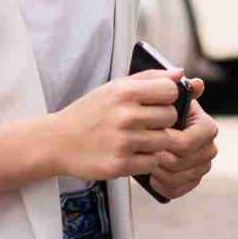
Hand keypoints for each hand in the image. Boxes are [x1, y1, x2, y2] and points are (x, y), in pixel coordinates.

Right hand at [42, 71, 191, 182]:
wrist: (57, 142)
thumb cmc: (89, 113)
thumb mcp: (114, 88)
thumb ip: (149, 78)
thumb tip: (180, 73)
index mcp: (125, 92)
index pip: (170, 91)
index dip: (167, 97)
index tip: (156, 103)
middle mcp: (126, 116)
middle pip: (171, 117)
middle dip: (162, 121)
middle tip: (145, 123)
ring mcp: (124, 142)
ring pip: (166, 141)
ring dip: (156, 142)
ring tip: (138, 139)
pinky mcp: (120, 164)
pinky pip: (153, 162)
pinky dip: (146, 160)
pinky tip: (131, 153)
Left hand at [144, 96, 218, 202]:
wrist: (146, 130)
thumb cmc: (155, 111)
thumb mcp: (160, 96)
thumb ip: (175, 88)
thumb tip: (197, 83)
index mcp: (206, 126)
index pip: (192, 141)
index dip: (172, 142)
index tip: (153, 136)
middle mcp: (209, 147)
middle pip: (187, 162)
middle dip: (164, 158)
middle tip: (146, 151)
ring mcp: (201, 166)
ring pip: (181, 178)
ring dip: (160, 172)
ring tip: (146, 161)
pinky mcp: (191, 181)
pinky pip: (178, 191)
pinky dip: (163, 186)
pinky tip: (152, 177)